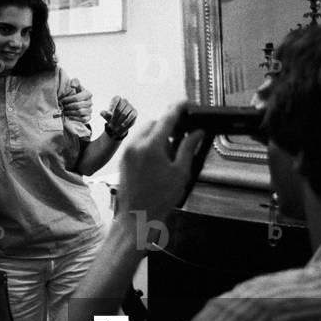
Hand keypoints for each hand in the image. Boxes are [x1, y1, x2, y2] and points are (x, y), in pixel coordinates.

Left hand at [60, 78, 92, 122]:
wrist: (77, 104)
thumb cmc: (75, 94)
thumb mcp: (75, 87)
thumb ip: (75, 82)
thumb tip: (73, 85)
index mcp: (88, 94)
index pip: (76, 98)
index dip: (67, 100)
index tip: (61, 100)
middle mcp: (90, 102)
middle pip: (77, 105)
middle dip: (67, 106)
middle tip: (61, 107)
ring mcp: (90, 110)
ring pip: (80, 112)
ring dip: (70, 112)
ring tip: (63, 111)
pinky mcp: (88, 118)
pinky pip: (82, 119)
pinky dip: (74, 118)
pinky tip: (68, 116)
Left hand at [100, 96, 136, 139]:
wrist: (119, 125)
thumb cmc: (112, 118)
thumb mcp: (106, 116)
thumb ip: (104, 114)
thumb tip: (102, 112)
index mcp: (117, 99)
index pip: (116, 99)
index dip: (112, 106)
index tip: (108, 114)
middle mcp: (124, 101)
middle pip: (119, 107)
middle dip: (114, 117)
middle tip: (111, 124)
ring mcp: (130, 106)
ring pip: (124, 113)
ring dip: (119, 121)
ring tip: (115, 127)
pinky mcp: (134, 112)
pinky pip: (131, 116)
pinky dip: (126, 122)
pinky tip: (122, 126)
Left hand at [117, 102, 204, 222]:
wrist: (137, 217)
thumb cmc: (158, 200)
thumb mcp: (180, 172)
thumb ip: (188, 148)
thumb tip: (196, 133)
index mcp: (151, 147)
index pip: (167, 118)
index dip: (178, 108)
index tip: (185, 103)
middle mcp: (135, 145)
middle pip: (154, 124)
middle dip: (167, 127)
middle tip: (180, 138)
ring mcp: (127, 152)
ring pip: (144, 133)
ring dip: (157, 136)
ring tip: (168, 156)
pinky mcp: (123, 159)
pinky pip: (137, 143)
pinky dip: (148, 145)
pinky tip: (157, 162)